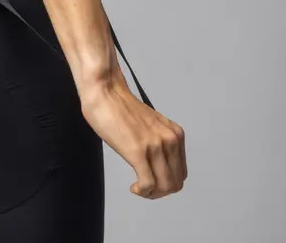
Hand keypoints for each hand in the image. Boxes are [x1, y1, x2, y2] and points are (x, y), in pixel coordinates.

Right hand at [80, 77, 186, 198]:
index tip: (152, 181)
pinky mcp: (138, 151)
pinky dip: (142, 191)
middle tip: (144, 188)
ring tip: (138, 187)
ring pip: (165, 187)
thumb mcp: (151, 126)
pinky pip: (148, 184)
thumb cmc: (120, 106)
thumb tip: (158, 164)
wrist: (105, 91)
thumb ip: (159, 142)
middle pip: (175, 183)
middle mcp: (170, 140)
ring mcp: (155, 146)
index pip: (181, 172)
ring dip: (151, 193)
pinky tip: (133, 186)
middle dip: (160, 191)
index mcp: (175, 133)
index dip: (167, 183)